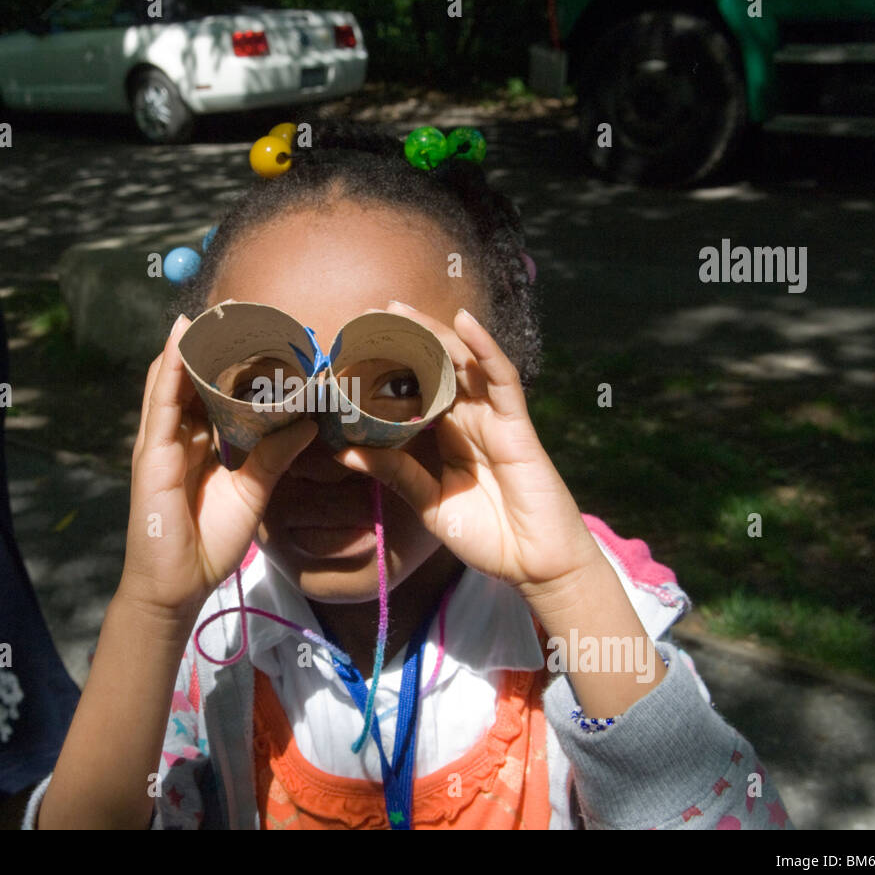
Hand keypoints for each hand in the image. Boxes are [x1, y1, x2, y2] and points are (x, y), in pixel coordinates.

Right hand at [118, 315, 318, 620]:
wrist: (176, 587)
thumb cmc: (208, 543)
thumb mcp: (253, 491)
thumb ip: (275, 456)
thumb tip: (308, 422)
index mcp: (198, 443)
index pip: (212, 390)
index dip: (229, 360)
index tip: (256, 330)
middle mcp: (176, 436)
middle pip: (191, 378)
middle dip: (208, 344)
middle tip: (237, 308)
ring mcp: (159, 442)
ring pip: (172, 380)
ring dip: (187, 344)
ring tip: (209, 309)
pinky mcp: (152, 454)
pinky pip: (161, 402)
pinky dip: (169, 367)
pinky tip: (180, 339)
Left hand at [333, 302, 606, 615]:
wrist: (534, 565)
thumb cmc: (486, 536)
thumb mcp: (428, 501)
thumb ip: (393, 473)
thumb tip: (341, 450)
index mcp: (446, 435)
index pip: (412, 390)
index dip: (385, 368)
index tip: (348, 348)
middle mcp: (469, 419)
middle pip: (434, 367)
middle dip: (403, 338)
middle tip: (365, 315)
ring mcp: (494, 418)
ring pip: (462, 363)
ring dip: (434, 332)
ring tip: (399, 308)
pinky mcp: (517, 425)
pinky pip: (502, 378)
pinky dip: (484, 347)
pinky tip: (465, 320)